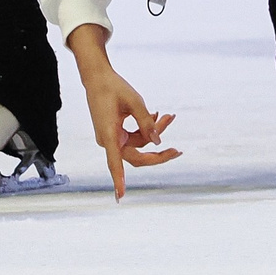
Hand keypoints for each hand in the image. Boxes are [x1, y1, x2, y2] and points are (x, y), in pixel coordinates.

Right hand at [68, 25, 177, 197]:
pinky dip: (147, 129)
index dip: (118, 179)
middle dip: (159, 153)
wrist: (97, 78)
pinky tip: (156, 116)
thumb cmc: (112, 87)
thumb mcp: (134, 101)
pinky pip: (136, 137)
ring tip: (169, 116)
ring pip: (139, 144)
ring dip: (155, 132)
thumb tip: (158, 142)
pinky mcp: (116, 134)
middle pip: (137, 156)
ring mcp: (112, 139)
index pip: (114, 161)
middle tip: (178, 151)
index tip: (120, 196)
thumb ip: (147, 121)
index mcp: (109, 134)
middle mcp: (109, 141)